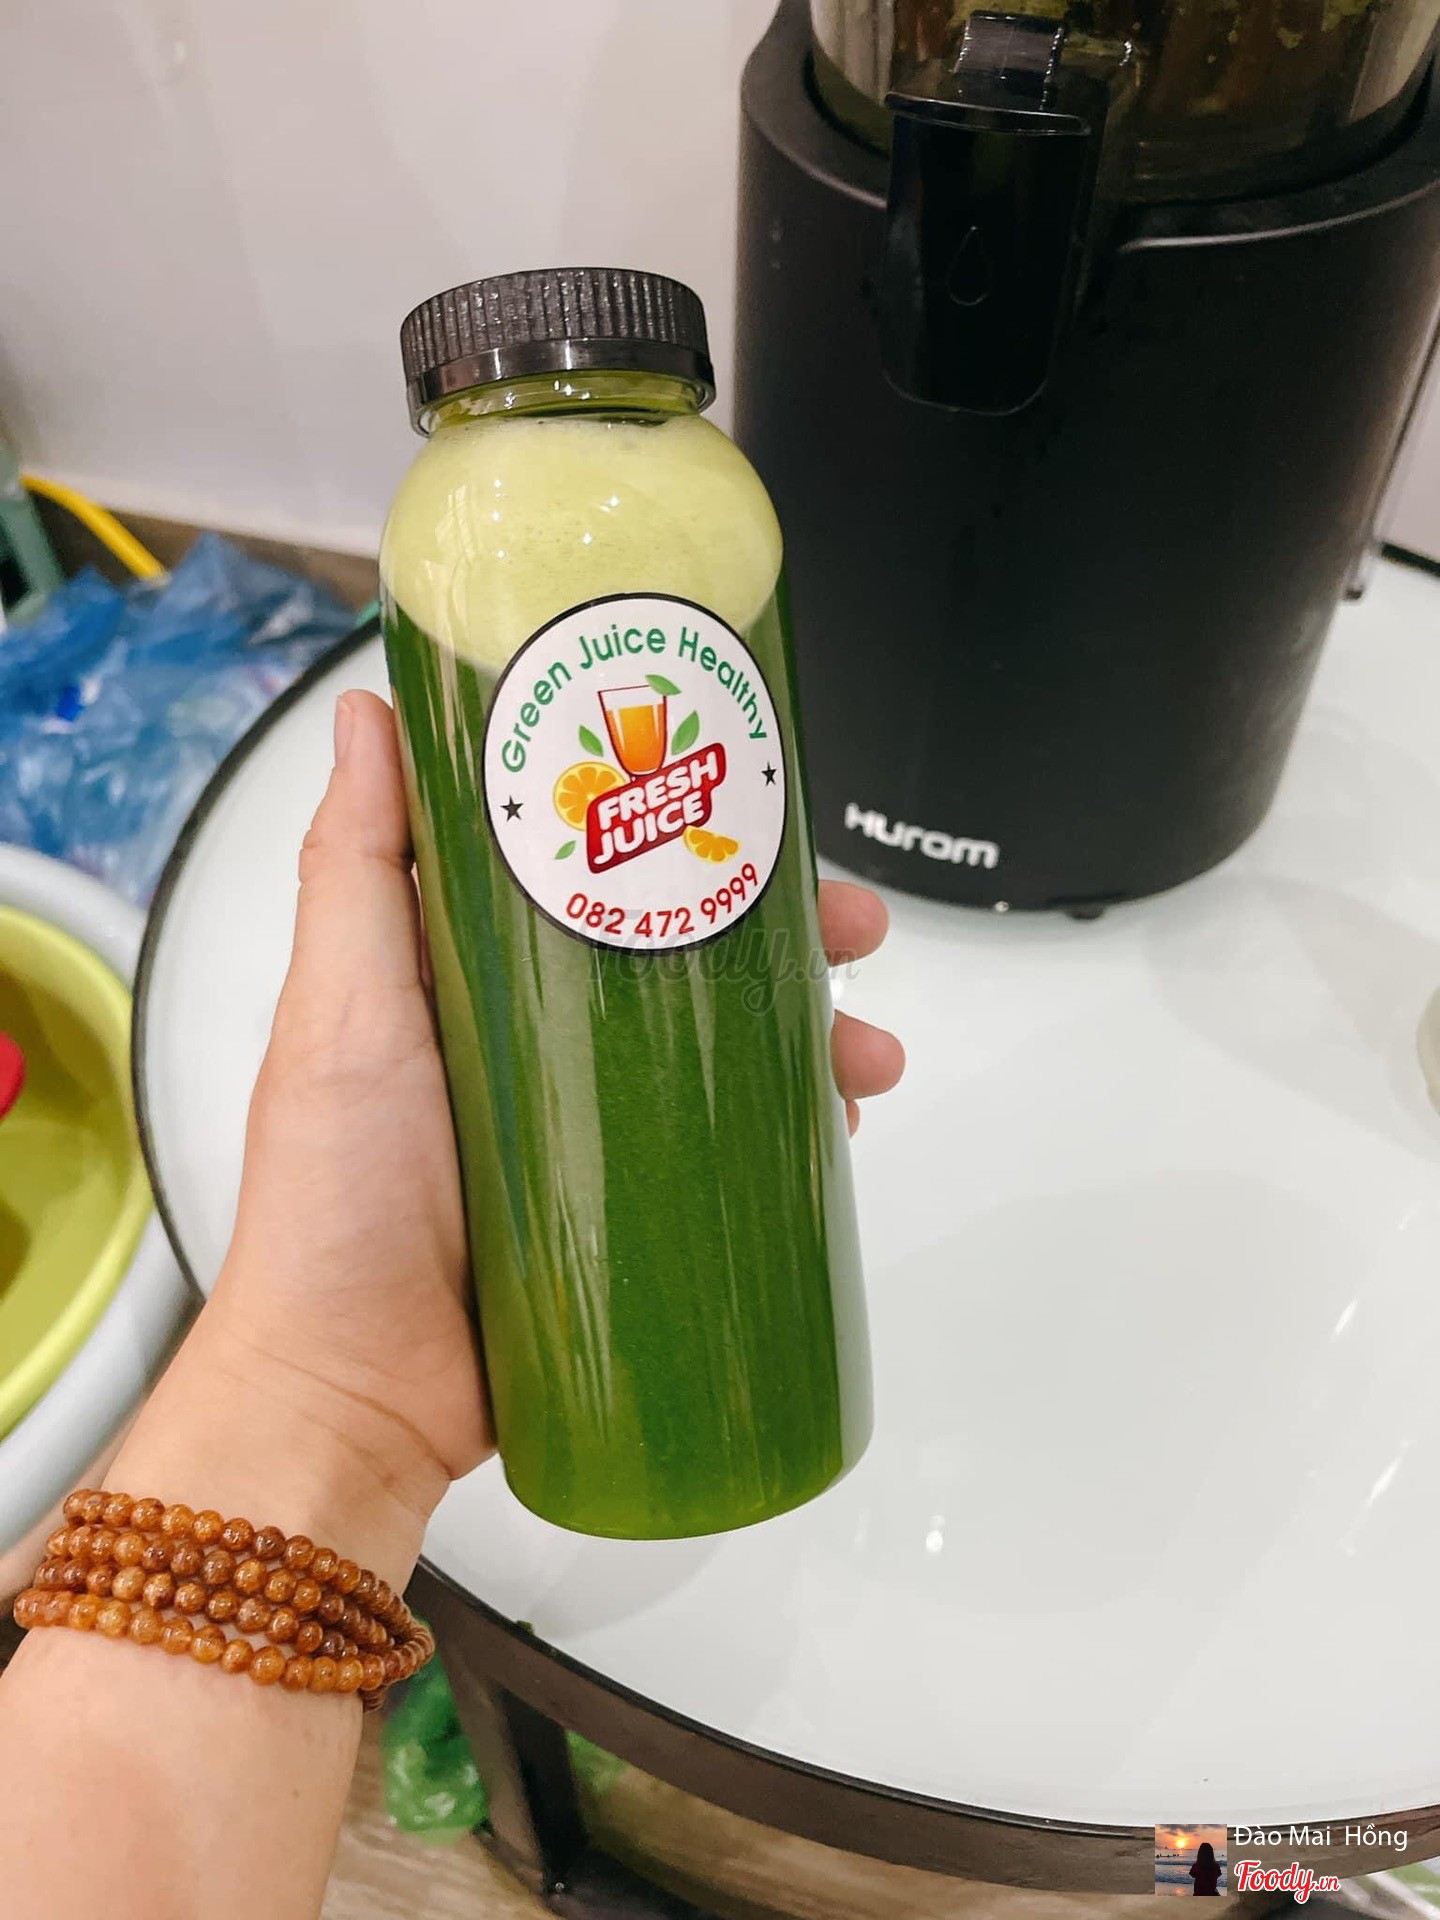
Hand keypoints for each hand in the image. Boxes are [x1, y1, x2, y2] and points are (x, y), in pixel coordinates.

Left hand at [162, 693, 902, 1572]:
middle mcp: (538, 1039)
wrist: (353, 1394)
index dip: (678, 825)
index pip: (592, 867)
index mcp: (470, 972)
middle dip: (781, 930)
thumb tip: (370, 712)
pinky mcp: (627, 1209)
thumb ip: (357, 866)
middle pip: (684, 953)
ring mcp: (589, 1126)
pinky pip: (727, 1151)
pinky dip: (790, 1130)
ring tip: (866, 1051)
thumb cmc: (331, 1201)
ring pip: (724, 1050)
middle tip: (851, 929)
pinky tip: (836, 1127)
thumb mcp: (340, 1008)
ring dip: (812, 1033)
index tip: (751, 799)